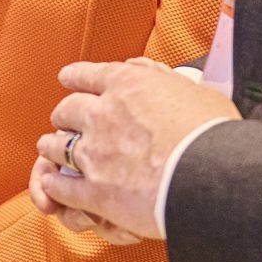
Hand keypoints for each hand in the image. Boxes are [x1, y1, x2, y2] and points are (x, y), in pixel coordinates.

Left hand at [27, 58, 239, 244]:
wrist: (212, 177)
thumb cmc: (212, 134)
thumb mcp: (193, 89)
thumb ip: (162, 77)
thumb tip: (146, 69)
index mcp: (127, 84)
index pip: (87, 75)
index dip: (74, 77)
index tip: (68, 80)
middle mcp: (103, 114)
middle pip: (66, 110)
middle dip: (64, 116)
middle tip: (64, 120)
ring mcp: (95, 154)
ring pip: (56, 147)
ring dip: (51, 148)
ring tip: (49, 150)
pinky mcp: (96, 192)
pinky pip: (63, 187)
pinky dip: (55, 186)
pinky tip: (52, 186)